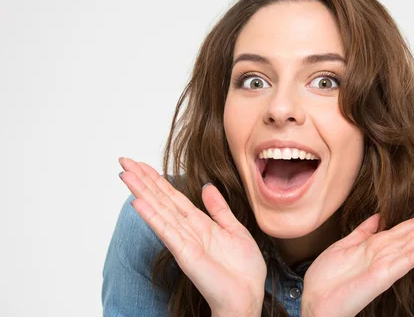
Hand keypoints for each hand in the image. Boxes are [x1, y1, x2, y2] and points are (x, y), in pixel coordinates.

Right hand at [118, 157, 266, 315]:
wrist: (248, 295)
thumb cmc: (243, 269)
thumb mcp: (234, 229)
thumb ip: (219, 209)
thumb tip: (206, 187)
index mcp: (199, 224)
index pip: (173, 196)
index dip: (158, 179)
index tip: (142, 163)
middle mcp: (187, 230)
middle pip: (161, 199)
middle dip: (143, 180)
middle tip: (124, 160)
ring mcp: (183, 241)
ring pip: (159, 210)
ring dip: (141, 191)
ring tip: (125, 174)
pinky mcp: (185, 253)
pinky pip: (166, 231)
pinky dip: (151, 216)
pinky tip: (137, 202)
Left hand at [301, 192, 413, 316]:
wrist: (315, 300)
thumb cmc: (328, 277)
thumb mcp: (346, 245)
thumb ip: (364, 231)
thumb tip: (378, 217)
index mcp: (381, 244)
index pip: (412, 224)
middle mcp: (390, 252)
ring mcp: (390, 263)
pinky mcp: (386, 274)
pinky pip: (409, 257)